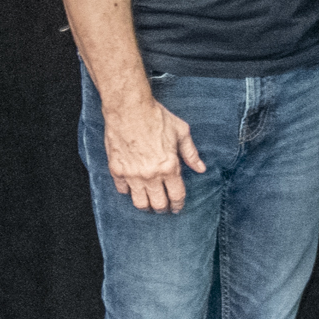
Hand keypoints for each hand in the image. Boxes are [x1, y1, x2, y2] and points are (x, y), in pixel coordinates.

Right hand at [103, 97, 205, 212]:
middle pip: (158, 204)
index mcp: (169, 167)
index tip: (177, 208)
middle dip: (163, 209)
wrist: (129, 109)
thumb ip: (191, 153)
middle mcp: (151, 175)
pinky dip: (128, 192)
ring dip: (146, 206)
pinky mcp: (116, 169)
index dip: (178, 205)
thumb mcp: (182, 133)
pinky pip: (122, 190)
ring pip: (139, 202)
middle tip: (164, 208)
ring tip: (149, 203)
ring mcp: (132, 174)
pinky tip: (133, 189)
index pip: (177, 196)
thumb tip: (201, 168)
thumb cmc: (157, 118)